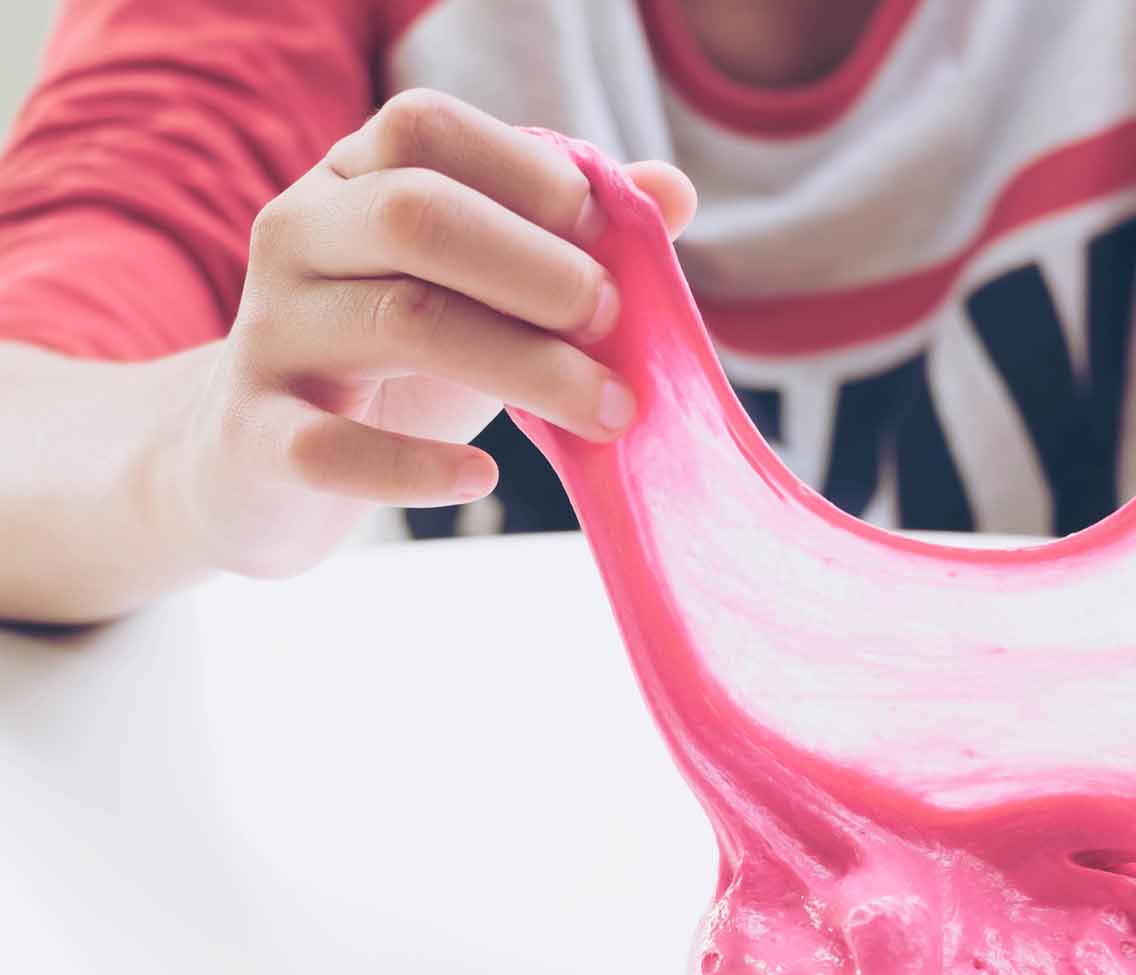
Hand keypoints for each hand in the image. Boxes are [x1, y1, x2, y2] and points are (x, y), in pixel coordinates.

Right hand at [168, 89, 695, 577]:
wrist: (257, 461)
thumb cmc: (397, 358)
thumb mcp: (478, 287)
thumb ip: (565, 236)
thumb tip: (672, 189)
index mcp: (348, 180)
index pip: (424, 127)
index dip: (529, 172)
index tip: (610, 236)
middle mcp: (296, 236)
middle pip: (416, 214)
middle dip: (537, 266)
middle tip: (613, 322)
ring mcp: (269, 334)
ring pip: (401, 320)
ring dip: (527, 365)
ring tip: (607, 411)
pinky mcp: (254, 438)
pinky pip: (329, 447)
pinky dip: (418, 468)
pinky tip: (482, 478)